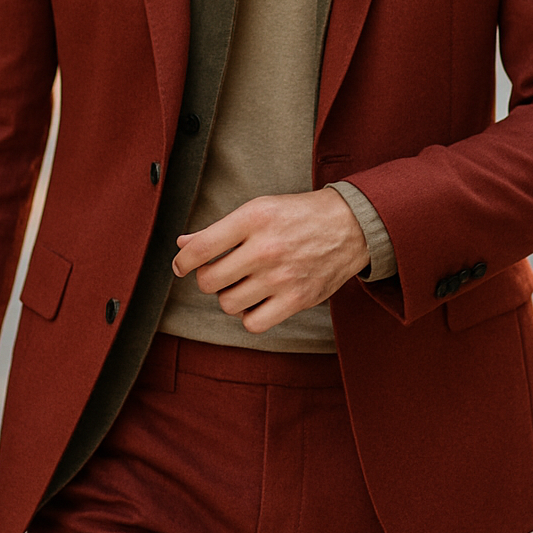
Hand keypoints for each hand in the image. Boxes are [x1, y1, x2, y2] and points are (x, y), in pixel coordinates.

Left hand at [172, 188, 369, 333]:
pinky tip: (258, 301)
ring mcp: (281, 276)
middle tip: (222, 272)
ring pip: (228, 304)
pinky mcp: (296, 299)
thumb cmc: (299, 216)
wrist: (350, 226)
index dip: (182, 261)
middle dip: (209, 279)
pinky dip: (249, 316)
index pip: (200, 248)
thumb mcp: (259, 208)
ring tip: (244, 284)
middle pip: (209, 281)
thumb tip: (183, 244)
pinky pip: (253, 323)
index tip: (181, 266)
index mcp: (253, 218)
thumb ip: (220, 229)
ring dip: (230, 297)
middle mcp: (265, 248)